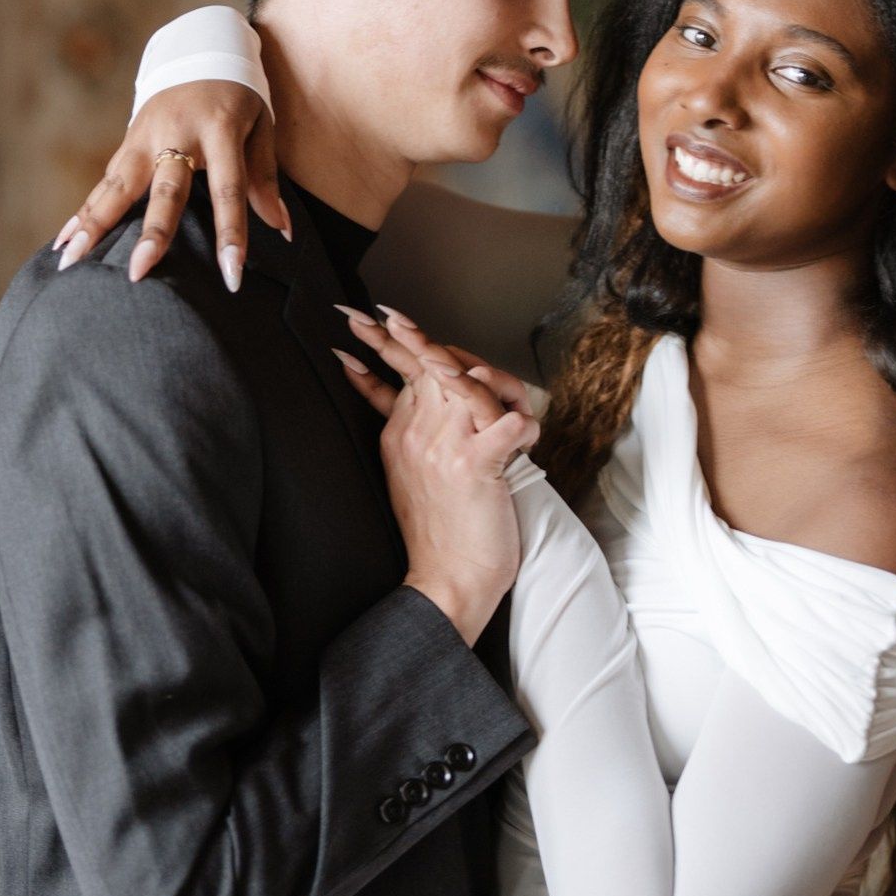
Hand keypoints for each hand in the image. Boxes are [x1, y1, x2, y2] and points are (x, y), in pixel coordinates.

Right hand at [54, 81, 287, 292]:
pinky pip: (104, 183)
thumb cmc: (238, 97)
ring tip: (71, 260)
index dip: (231, 232)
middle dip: (152, 233)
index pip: (228, 188)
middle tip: (137, 271)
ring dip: (94, 224)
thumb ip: (265, 178)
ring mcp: (145, 137)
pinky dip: (84, 212)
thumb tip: (281, 231)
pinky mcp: (128, 142)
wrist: (201, 51)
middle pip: (164, 190)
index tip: (232, 275)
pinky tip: (65, 242)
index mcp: (220, 128)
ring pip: (119, 186)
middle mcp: (177, 133)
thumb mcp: (262, 126)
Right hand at [332, 308, 537, 646]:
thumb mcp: (404, 470)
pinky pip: (508, 420)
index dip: (383, 341)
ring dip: (496, 381)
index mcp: (400, 434)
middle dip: (423, 340)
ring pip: (471, 382)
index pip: (397, 372)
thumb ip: (404, 426)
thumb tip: (399, 391)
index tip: (368, 315)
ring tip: (498, 391)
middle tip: (400, 320)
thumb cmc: (438, 530)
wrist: (447, 581)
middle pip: (427, 364)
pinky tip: (527, 433)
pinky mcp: (478, 463)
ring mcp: (446, 446)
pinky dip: (525, 422)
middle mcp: (418, 434)